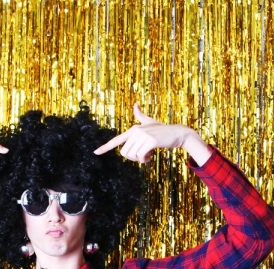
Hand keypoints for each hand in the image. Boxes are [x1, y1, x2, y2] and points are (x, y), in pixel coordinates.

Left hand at [94, 103, 211, 165]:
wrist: (178, 133)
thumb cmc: (163, 131)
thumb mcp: (150, 123)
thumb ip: (140, 115)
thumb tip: (135, 104)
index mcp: (133, 129)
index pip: (116, 140)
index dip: (105, 147)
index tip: (95, 152)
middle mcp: (135, 131)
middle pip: (125, 153)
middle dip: (133, 159)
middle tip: (143, 157)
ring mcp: (142, 135)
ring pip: (132, 156)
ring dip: (140, 160)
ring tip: (148, 155)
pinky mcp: (149, 140)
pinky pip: (140, 156)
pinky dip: (145, 160)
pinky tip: (150, 157)